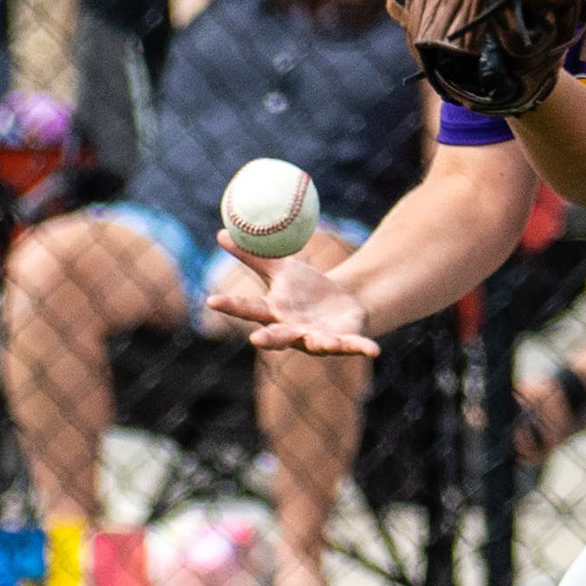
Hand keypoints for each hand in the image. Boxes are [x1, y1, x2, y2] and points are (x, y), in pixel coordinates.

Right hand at [208, 252, 376, 357]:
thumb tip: (221, 233)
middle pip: (277, 337)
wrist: (343, 304)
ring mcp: (318, 340)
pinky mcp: (344, 342)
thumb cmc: (306, 289)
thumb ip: (253, 256)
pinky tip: (374, 352)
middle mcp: (292, 331)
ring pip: (316, 345)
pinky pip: (353, 347)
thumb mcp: (281, 269)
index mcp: (274, 313)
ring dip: (318, 344)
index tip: (211, 300)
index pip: (248, 309)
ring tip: (319, 341)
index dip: (231, 306)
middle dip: (268, 339)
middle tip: (256, 340)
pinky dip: (361, 349)